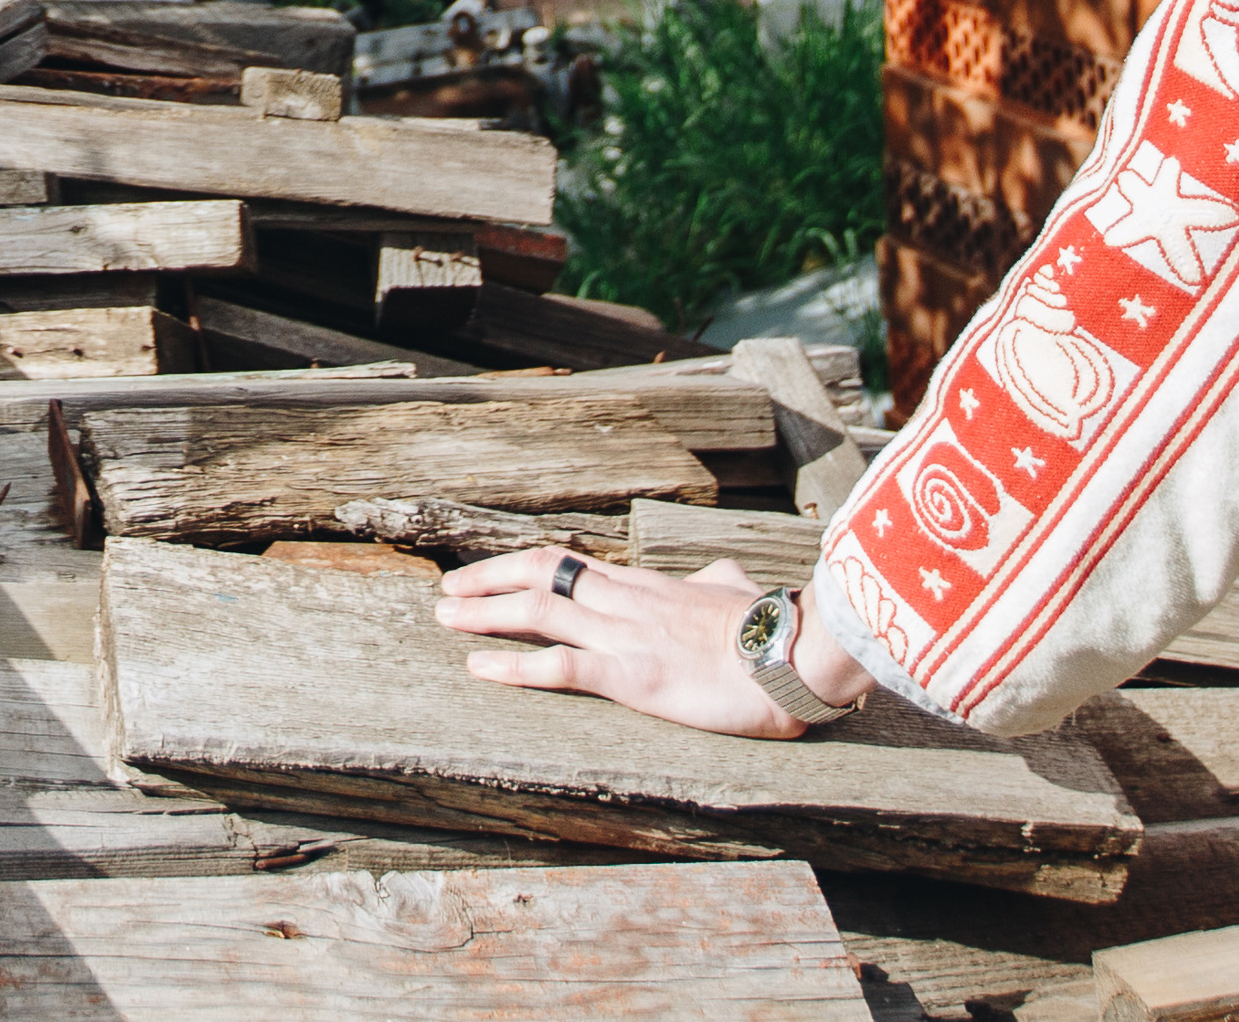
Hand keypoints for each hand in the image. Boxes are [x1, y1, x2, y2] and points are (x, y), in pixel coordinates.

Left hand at [436, 550, 826, 739]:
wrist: (793, 654)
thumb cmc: (773, 627)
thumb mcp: (736, 593)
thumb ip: (716, 584)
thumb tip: (717, 579)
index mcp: (646, 586)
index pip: (570, 563)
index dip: (521, 565)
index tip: (489, 572)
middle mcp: (625, 602)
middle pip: (540, 575)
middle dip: (487, 580)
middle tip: (447, 591)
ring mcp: (625, 636)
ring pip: (538, 611)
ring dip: (485, 614)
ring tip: (445, 619)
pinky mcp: (632, 676)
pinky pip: (560, 667)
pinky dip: (514, 666)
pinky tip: (479, 669)